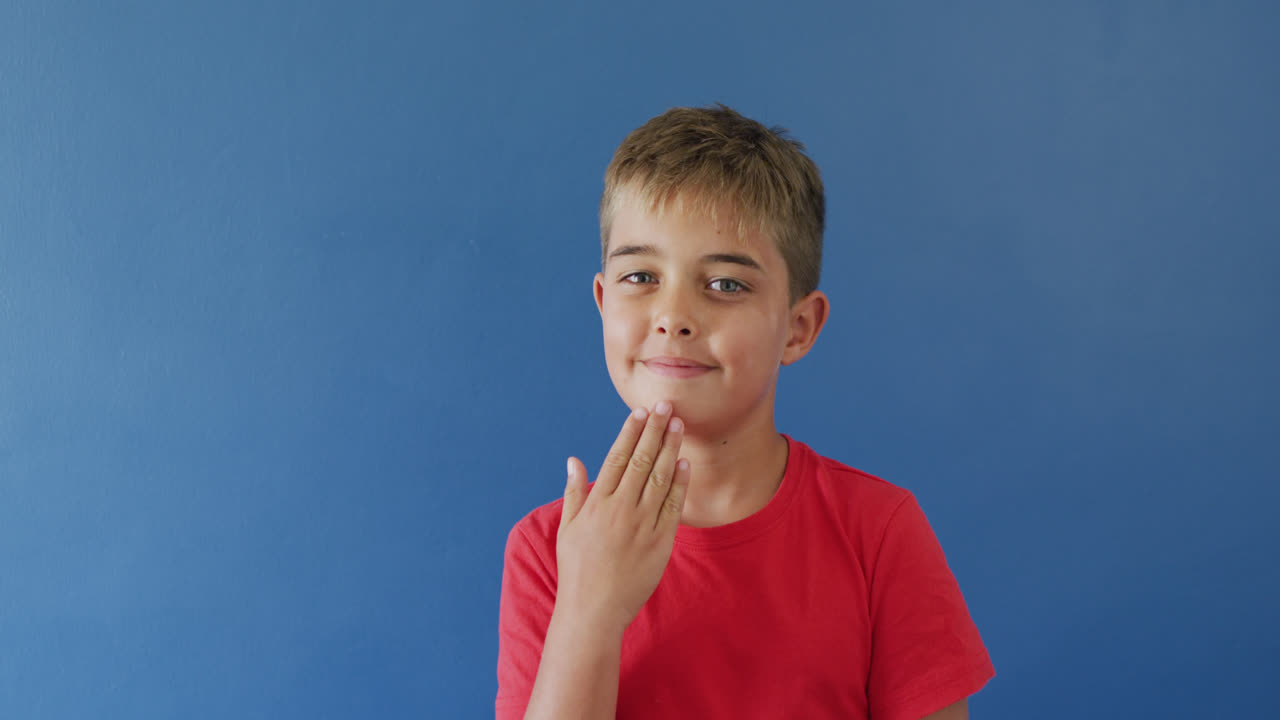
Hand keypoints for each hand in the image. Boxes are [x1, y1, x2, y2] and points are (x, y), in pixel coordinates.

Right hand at [555, 401, 691, 633]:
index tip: (640, 412)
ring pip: (659, 478)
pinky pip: (673, 506)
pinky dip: (679, 483)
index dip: (630, 433)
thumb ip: (574, 492)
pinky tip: (684, 462)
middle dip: (654, 431)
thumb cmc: (577, 569)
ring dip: (669, 449)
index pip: (616, 458)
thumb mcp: (567, 528)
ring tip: (677, 425)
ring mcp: (641, 525)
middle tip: (666, 406)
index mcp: (596, 504)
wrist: (593, 610)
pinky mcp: (660, 542)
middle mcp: (619, 510)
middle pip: (641, 461)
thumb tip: (573, 460)